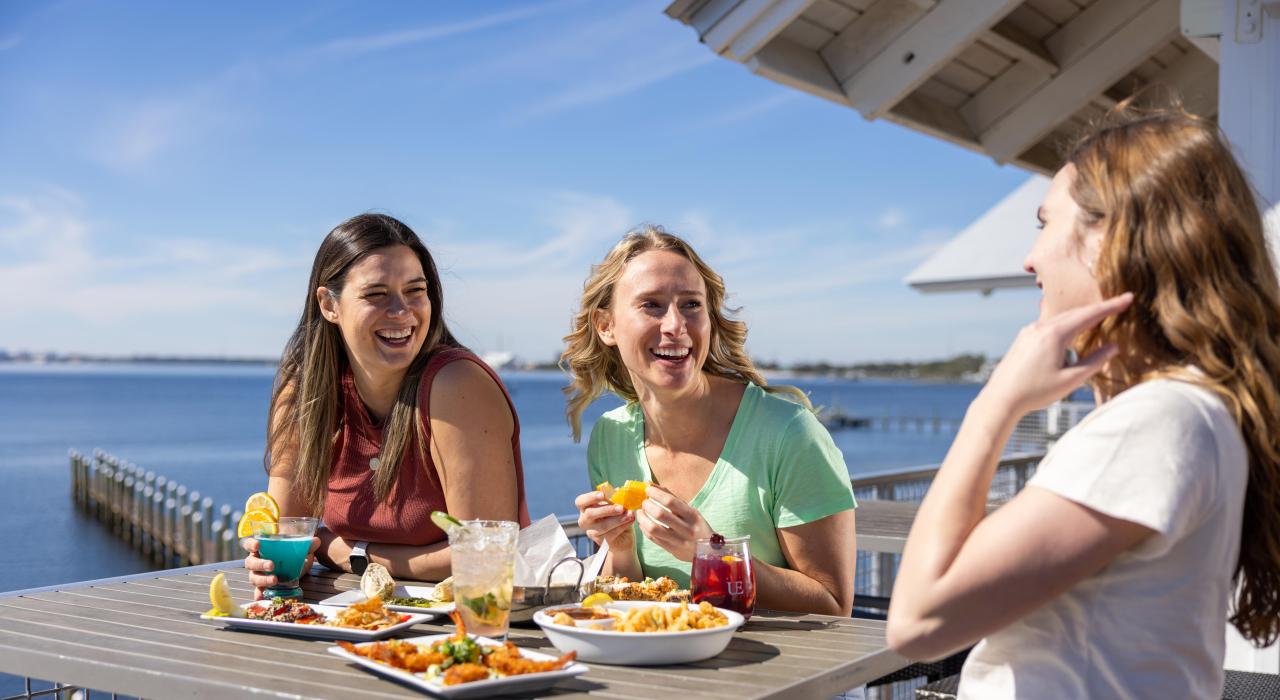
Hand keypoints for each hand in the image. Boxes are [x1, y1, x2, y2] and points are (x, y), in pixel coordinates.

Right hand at [244, 536, 320, 600]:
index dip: (250, 544)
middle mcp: (256, 561)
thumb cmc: (290, 554)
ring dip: (263, 579)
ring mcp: (258, 574)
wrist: (294, 568)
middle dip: (260, 564)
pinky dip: (259, 594)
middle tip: (272, 565)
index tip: (257, 545)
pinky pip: (258, 591)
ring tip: (275, 580)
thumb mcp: (298, 549)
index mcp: (261, 549)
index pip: (249, 544)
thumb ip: (306, 545)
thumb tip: (316, 541)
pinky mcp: (262, 586)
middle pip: (250, 562)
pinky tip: (261, 597)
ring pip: (254, 577)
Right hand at [575, 489, 635, 551]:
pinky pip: (611, 534)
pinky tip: (630, 520)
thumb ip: (615, 498)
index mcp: (585, 508)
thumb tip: (619, 490)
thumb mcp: (615, 504)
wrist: (623, 536)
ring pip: (602, 526)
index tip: (602, 494)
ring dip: (618, 519)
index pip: (580, 501)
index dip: (590, 497)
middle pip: (590, 514)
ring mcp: (592, 532)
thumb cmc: (616, 515)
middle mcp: (585, 520)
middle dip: (606, 510)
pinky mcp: (602, 541)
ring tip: (629, 514)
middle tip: (620, 507)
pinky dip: (622, 526)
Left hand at [637, 485, 713, 561]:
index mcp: (692, 516)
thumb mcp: (689, 510)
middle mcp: (687, 529)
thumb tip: (650, 484)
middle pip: (660, 515)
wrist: (708, 550)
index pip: (670, 502)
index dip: (656, 493)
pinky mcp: (672, 550)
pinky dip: (644, 529)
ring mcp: (679, 541)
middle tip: (643, 502)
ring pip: (653, 529)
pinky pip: (653, 538)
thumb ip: (671, 497)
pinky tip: (643, 523)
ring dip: (642, 518)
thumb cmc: (696, 525)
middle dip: (647, 505)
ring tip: (640, 512)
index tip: (647, 489)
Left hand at [982, 292, 1132, 415]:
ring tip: (1100, 314)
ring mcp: (1029, 331)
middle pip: (1076, 313)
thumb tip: (1113, 347)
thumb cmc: (1035, 392)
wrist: (1001, 398)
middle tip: (1121, 303)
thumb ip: (1094, 362)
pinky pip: (1049, 325)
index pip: (1089, 315)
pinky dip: (1066, 323)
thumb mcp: (1070, 380)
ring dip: (1082, 316)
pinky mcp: (1023, 338)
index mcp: (1055, 335)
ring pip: (1061, 318)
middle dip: (1099, 308)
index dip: (1111, 306)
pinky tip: (1072, 329)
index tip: (1129, 297)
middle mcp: (1040, 327)